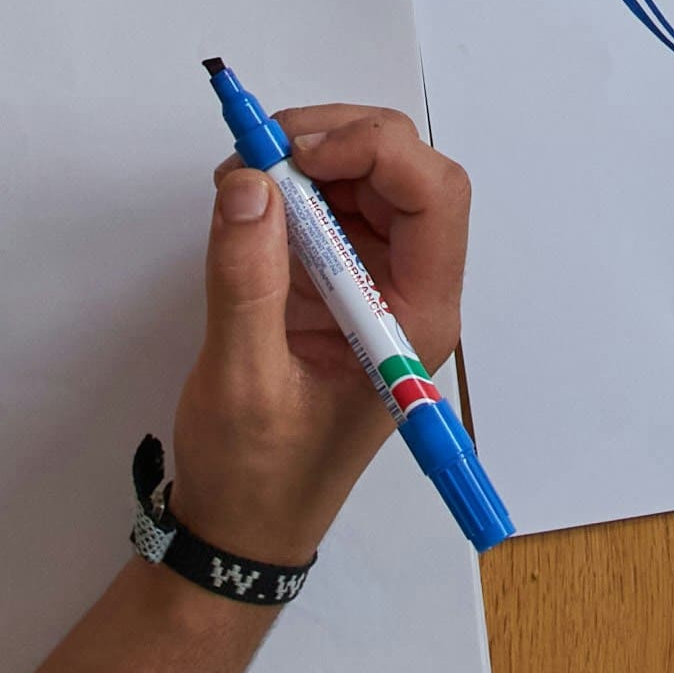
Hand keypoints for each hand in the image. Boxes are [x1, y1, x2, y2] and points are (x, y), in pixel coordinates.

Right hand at [158, 103, 474, 578]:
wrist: (240, 530)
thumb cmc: (255, 476)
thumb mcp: (243, 383)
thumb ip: (247, 281)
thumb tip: (249, 182)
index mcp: (416, 320)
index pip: (434, 199)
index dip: (374, 152)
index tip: (296, 154)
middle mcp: (409, 293)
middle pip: (406, 176)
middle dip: (337, 142)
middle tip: (258, 147)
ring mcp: (373, 288)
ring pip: (368, 183)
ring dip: (309, 160)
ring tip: (240, 172)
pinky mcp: (335, 288)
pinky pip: (330, 212)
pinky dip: (289, 190)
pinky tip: (244, 202)